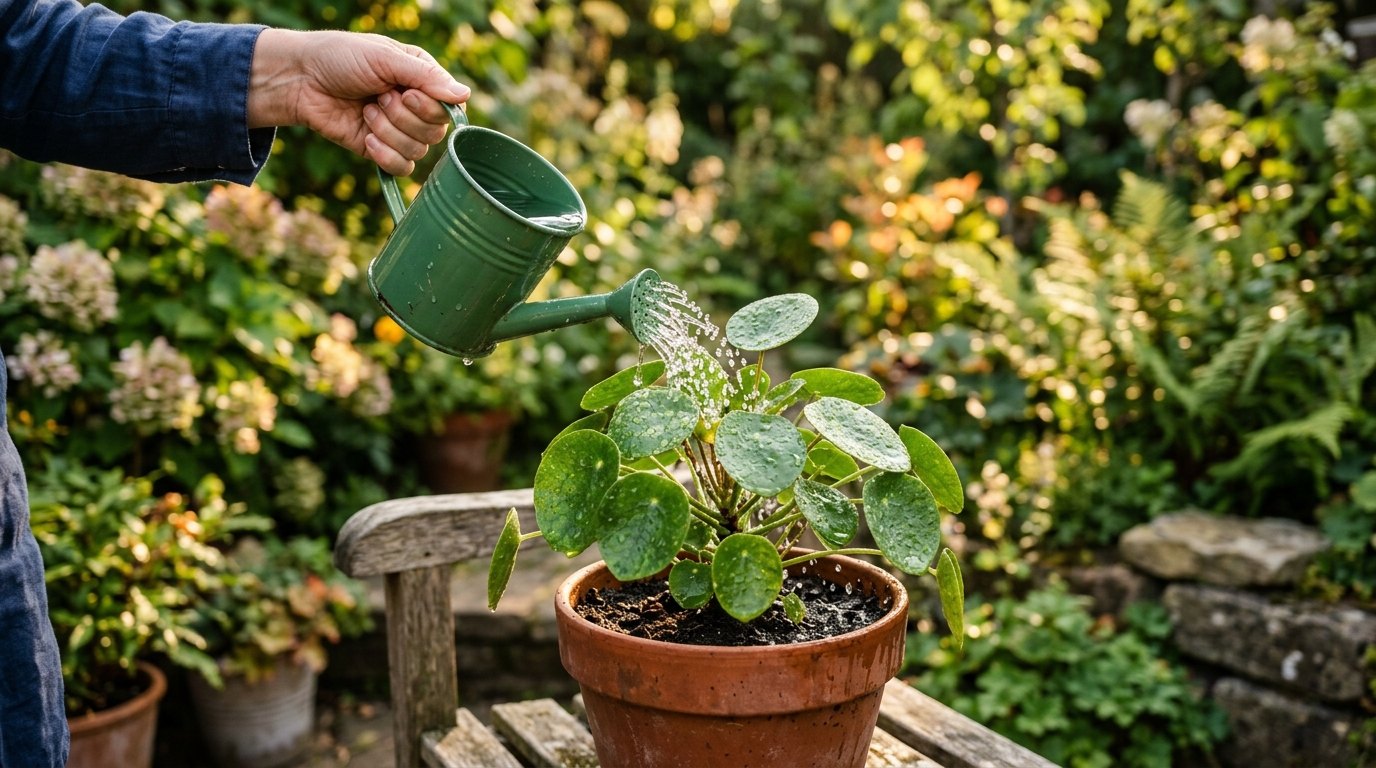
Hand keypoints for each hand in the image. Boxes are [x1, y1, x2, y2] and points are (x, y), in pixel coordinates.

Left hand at [247, 29, 469, 175]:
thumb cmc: (339, 57)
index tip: (406, 94)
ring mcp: (398, 129)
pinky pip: (402, 168)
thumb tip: (466, 95)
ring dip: (388, 132)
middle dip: (403, 117)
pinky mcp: (380, 149)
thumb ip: (426, 77)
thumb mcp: (385, 57)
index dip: (430, 107)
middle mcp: (415, 105)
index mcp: (421, 78)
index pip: (449, 106)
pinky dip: (385, 156)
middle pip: (436, 131)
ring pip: (418, 151)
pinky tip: (366, 138)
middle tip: (377, 97)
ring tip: (365, 111)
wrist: (299, 80)